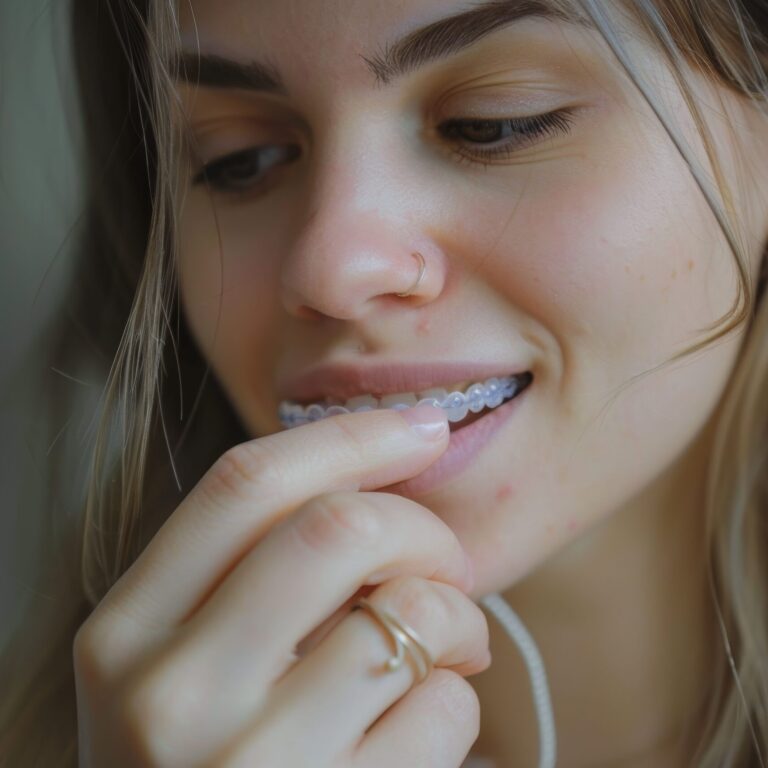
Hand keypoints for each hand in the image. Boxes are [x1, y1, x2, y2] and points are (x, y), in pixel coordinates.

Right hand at [73, 405, 489, 766]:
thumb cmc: (206, 761)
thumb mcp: (179, 665)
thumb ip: (243, 578)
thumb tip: (373, 476)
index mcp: (124, 634)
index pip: (243, 485)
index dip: (349, 438)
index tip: (419, 427)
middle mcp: (170, 696)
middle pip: (338, 528)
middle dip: (421, 527)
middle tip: (445, 560)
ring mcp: (251, 764)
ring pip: (409, 612)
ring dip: (458, 615)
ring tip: (452, 643)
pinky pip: (445, 708)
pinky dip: (461, 694)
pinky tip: (429, 718)